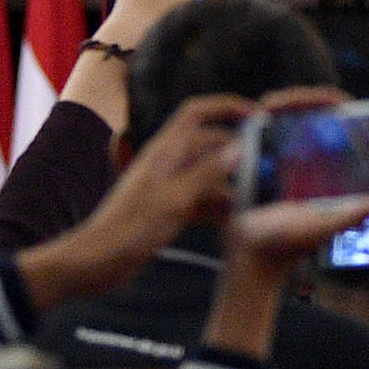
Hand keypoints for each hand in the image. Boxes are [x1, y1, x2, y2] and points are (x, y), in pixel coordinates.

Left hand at [13, 96, 249, 320]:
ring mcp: (169, 186)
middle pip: (210, 144)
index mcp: (165, 151)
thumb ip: (208, 173)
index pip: (197, 112)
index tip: (258, 115)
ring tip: (260, 195)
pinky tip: (237, 218)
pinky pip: (202, 199)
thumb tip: (239, 148)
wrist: (98, 261)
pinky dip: (219, 205)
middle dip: (238, 151)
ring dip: (231, 182)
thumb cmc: (131, 228)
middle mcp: (168, 162)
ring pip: (209, 174)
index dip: (227, 106)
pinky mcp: (169, 208)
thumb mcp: (175, 200)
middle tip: (270, 166)